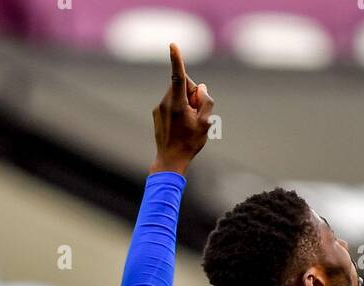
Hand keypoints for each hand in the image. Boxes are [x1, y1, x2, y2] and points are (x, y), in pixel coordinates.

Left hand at [150, 43, 213, 175]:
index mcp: (177, 104)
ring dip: (186, 102)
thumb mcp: (205, 123)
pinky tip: (180, 126)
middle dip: (192, 93)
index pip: (178, 76)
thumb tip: (200, 88)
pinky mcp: (157, 114)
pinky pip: (171, 103)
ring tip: (188, 122)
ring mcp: (159, 108)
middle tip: (197, 113)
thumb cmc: (189, 143)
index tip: (172, 45)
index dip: (177, 59)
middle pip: (182, 85)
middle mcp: (166, 103)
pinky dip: (179, 109)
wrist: (169, 162)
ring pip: (177, 94)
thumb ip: (206, 102)